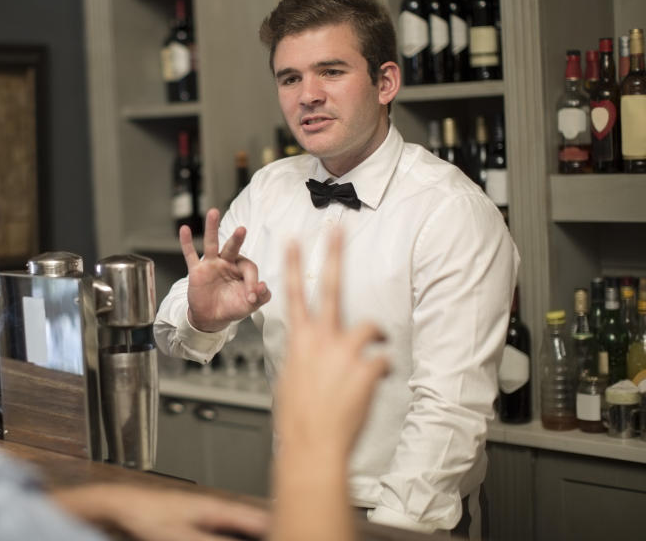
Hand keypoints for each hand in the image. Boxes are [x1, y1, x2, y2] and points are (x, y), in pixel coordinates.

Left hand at [54, 484, 268, 540]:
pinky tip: (236, 539)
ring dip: (250, 533)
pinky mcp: (194, 521)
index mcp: (214, 505)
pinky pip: (224, 529)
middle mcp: (212, 506)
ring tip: (267, 536)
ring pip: (237, 526)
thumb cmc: (146, 512)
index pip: (256, 516)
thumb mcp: (182, 537)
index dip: (277, 524)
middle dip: (266, 530)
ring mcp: (204, 513)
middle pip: (250, 521)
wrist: (121, 504)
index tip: (293, 531)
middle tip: (283, 535)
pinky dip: (235, 535)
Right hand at [180, 208, 270, 330]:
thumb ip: (261, 296)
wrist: (211, 318)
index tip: (251, 297)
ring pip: (211, 244)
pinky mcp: (197, 270)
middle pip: (232, 247)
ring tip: (213, 212)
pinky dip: (187, 243)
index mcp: (242, 269)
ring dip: (212, 228)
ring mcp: (211, 264)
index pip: (249, 268)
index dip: (252, 282)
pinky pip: (190, 255)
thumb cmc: (232, 307)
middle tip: (242, 229)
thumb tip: (263, 286)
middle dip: (237, 239)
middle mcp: (227, 263)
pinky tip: (184, 229)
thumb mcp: (250, 305)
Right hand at [276, 229, 388, 460]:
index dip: (292, 265)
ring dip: (376, 335)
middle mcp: (321, 340)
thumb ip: (304, 358)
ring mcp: (344, 351)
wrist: (312, 445)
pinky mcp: (367, 367)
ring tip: (376, 344)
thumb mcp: (291, 380)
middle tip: (338, 229)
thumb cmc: (299, 419)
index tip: (293, 240)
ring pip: (371, 324)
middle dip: (333, 255)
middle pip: (329, 287)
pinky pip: (384, 360)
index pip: (293, 294)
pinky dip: (382, 372)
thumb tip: (311, 354)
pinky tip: (374, 386)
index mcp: (299, 341)